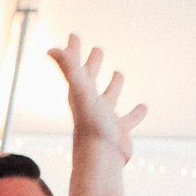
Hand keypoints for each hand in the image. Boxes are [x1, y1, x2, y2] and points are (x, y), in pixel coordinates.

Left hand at [46, 34, 146, 163]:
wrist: (101, 160)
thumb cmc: (91, 126)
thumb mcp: (82, 92)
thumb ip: (69, 69)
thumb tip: (51, 49)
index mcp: (80, 94)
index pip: (75, 67)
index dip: (74, 51)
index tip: (73, 35)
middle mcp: (90, 105)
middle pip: (90, 79)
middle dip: (92, 63)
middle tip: (97, 49)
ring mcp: (105, 118)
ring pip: (110, 97)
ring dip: (114, 85)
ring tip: (119, 73)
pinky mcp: (119, 131)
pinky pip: (129, 119)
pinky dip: (137, 112)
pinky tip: (144, 106)